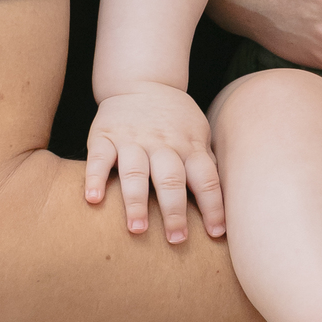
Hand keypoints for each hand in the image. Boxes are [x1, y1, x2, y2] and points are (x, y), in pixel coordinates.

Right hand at [85, 89, 224, 243]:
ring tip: (138, 230)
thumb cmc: (175, 119)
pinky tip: (94, 200)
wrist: (142, 81)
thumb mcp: (198, 133)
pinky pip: (99, 158)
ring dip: (137, 202)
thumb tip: (227, 199)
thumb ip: (208, 163)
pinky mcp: (104, 136)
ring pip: (136, 172)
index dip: (213, 206)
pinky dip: (95, 178)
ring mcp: (132, 140)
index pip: (206, 179)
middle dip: (175, 211)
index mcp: (189, 146)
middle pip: (171, 179)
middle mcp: (163, 144)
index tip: (217, 234)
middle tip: (177, 240)